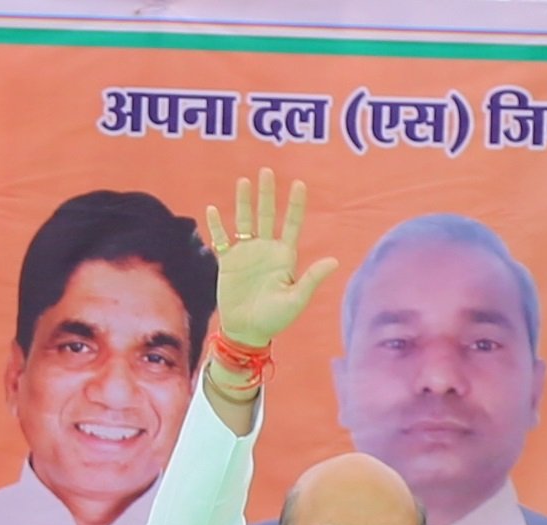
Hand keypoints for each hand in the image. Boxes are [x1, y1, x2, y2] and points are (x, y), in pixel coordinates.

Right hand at [205, 171, 340, 350]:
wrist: (247, 331)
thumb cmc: (274, 319)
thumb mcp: (296, 300)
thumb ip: (312, 279)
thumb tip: (334, 261)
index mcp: (285, 257)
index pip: (292, 224)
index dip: (296, 205)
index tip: (299, 184)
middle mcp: (266, 250)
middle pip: (267, 215)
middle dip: (267, 194)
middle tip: (266, 171)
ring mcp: (246, 254)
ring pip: (244, 221)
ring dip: (243, 202)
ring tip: (243, 181)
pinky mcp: (228, 262)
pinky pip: (222, 240)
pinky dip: (217, 226)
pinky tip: (213, 210)